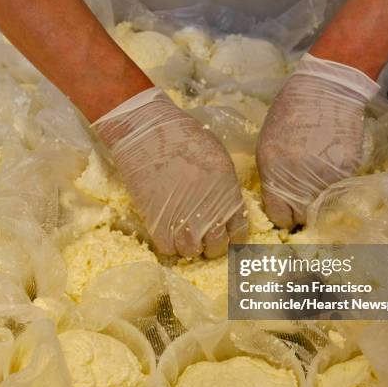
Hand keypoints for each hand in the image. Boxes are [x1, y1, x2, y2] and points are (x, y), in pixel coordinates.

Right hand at [93, 87, 246, 257]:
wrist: (149, 133)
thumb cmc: (184, 136)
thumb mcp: (218, 158)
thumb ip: (225, 187)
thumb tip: (223, 203)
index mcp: (229, 196)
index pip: (238, 233)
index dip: (231, 235)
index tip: (222, 232)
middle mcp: (210, 214)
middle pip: (217, 248)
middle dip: (211, 245)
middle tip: (201, 236)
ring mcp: (184, 221)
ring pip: (191, 252)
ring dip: (188, 246)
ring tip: (182, 234)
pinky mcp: (158, 223)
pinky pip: (167, 249)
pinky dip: (168, 244)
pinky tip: (166, 230)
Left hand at [256, 54, 379, 228]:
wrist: (326, 89)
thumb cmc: (289, 113)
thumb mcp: (267, 146)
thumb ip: (272, 178)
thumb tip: (280, 202)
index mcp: (274, 172)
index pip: (279, 216)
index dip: (282, 215)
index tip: (285, 210)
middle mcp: (300, 179)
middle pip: (302, 217)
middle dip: (300, 211)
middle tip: (301, 198)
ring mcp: (326, 176)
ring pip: (322, 206)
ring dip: (318, 198)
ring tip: (316, 177)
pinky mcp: (348, 170)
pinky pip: (338, 189)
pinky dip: (334, 183)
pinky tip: (329, 164)